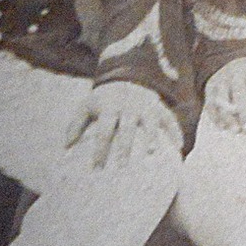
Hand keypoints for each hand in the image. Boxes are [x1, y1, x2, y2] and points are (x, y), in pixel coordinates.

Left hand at [65, 81, 181, 168]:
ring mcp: (146, 106)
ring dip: (151, 138)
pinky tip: (178, 148)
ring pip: (150, 123)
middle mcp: (129, 107)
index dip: (100, 150)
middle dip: (125, 148)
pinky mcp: (160, 107)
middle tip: (123, 167)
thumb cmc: (103, 100)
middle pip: (127, 129)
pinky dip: (175, 133)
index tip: (97, 168)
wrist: (126, 77)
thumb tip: (66, 147)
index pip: (104, 131)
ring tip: (152, 154)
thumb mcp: (86, 107)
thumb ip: (75, 125)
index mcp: (109, 108)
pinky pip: (170, 120)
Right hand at [204, 57, 245, 133]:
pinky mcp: (210, 87)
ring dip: (228, 116)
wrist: (234, 62)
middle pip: (239, 94)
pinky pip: (211, 102)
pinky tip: (223, 127)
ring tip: (236, 131)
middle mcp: (235, 73)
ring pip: (222, 99)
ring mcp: (221, 80)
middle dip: (244, 113)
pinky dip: (215, 115)